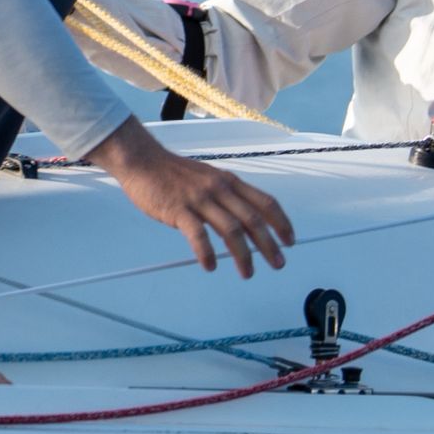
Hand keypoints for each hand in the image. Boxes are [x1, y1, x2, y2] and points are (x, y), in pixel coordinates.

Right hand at [86, 117, 293, 276]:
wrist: (143, 161)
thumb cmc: (174, 173)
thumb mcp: (209, 178)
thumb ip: (226, 196)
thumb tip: (244, 223)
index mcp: (229, 181)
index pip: (265, 202)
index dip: (281, 222)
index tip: (290, 240)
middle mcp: (219, 188)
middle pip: (253, 219)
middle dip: (269, 244)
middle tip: (278, 263)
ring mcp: (199, 198)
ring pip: (231, 230)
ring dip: (243, 255)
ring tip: (247, 273)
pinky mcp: (178, 209)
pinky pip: (198, 234)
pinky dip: (207, 252)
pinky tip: (210, 266)